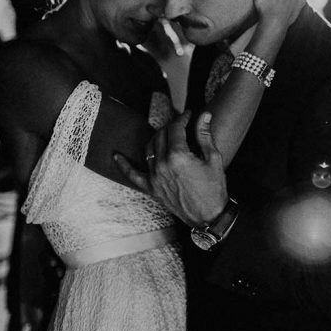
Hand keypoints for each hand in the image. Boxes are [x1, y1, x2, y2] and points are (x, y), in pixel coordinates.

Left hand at [114, 111, 227, 226]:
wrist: (209, 216)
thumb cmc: (214, 188)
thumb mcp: (214, 159)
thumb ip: (205, 135)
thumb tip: (204, 115)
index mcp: (178, 156)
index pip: (175, 128)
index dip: (183, 118)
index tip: (189, 115)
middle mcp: (162, 165)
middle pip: (161, 135)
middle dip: (171, 126)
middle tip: (181, 124)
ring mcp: (154, 177)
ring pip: (149, 148)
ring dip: (156, 137)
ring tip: (166, 133)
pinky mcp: (151, 188)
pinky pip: (133, 175)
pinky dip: (124, 165)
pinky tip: (116, 156)